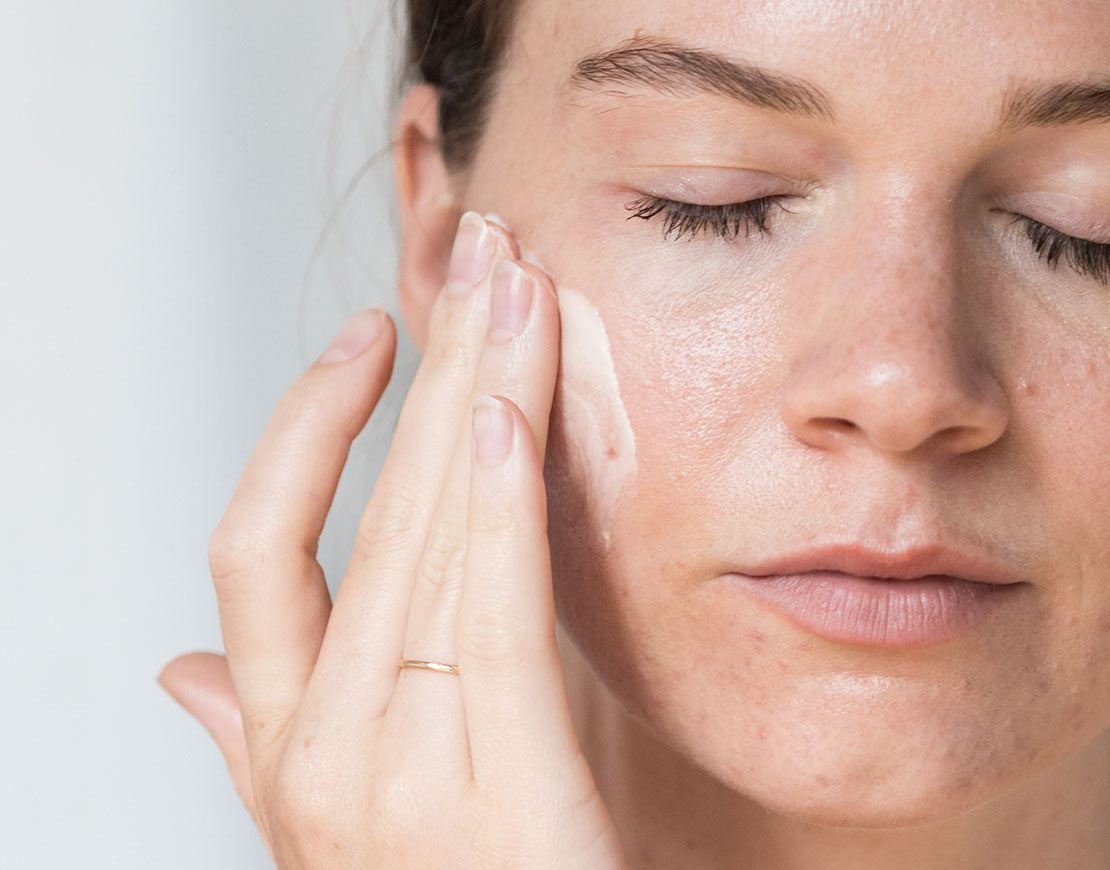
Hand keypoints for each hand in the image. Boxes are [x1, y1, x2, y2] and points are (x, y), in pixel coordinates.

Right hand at [157, 212, 626, 867]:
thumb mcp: (326, 818)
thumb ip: (249, 731)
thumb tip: (179, 665)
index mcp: (284, 739)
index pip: (256, 547)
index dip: (306, 429)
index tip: (369, 340)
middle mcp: (323, 747)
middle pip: (365, 512)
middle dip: (427, 369)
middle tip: (479, 256)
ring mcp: (400, 774)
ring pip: (425, 540)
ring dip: (474, 395)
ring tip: (513, 286)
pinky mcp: (506, 794)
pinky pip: (493, 620)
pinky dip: (493, 507)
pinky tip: (505, 411)